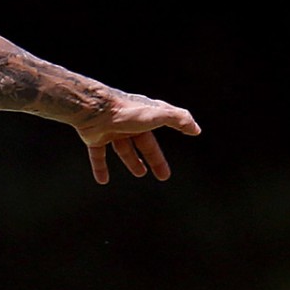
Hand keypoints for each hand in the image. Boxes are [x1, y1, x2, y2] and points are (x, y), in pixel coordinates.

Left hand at [75, 93, 200, 183]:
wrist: (93, 109)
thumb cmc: (126, 111)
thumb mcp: (158, 115)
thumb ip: (178, 119)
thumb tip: (196, 129)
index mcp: (144, 116)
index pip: (164, 124)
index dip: (177, 130)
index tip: (190, 134)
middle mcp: (129, 122)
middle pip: (144, 144)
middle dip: (154, 159)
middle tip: (163, 176)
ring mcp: (111, 129)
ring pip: (123, 148)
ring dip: (131, 161)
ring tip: (140, 174)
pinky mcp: (94, 137)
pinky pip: (98, 155)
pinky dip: (100, 167)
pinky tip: (103, 180)